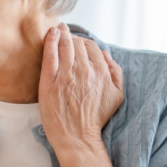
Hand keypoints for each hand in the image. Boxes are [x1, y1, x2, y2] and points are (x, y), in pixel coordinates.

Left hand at [38, 24, 123, 155]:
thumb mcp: (117, 96)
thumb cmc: (95, 119)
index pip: (92, 47)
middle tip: (65, 33)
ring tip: (58, 28)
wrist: (77, 137)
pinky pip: (50, 54)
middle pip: (77, 44)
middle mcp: (85, 70)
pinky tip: (50, 33)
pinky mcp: (50, 81)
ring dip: (61, 33)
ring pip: (65, 45)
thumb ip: (115, 72)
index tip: (77, 42)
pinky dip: (50, 41)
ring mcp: (66, 75)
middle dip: (71, 37)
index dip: (83, 42)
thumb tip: (107, 53)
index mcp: (101, 72)